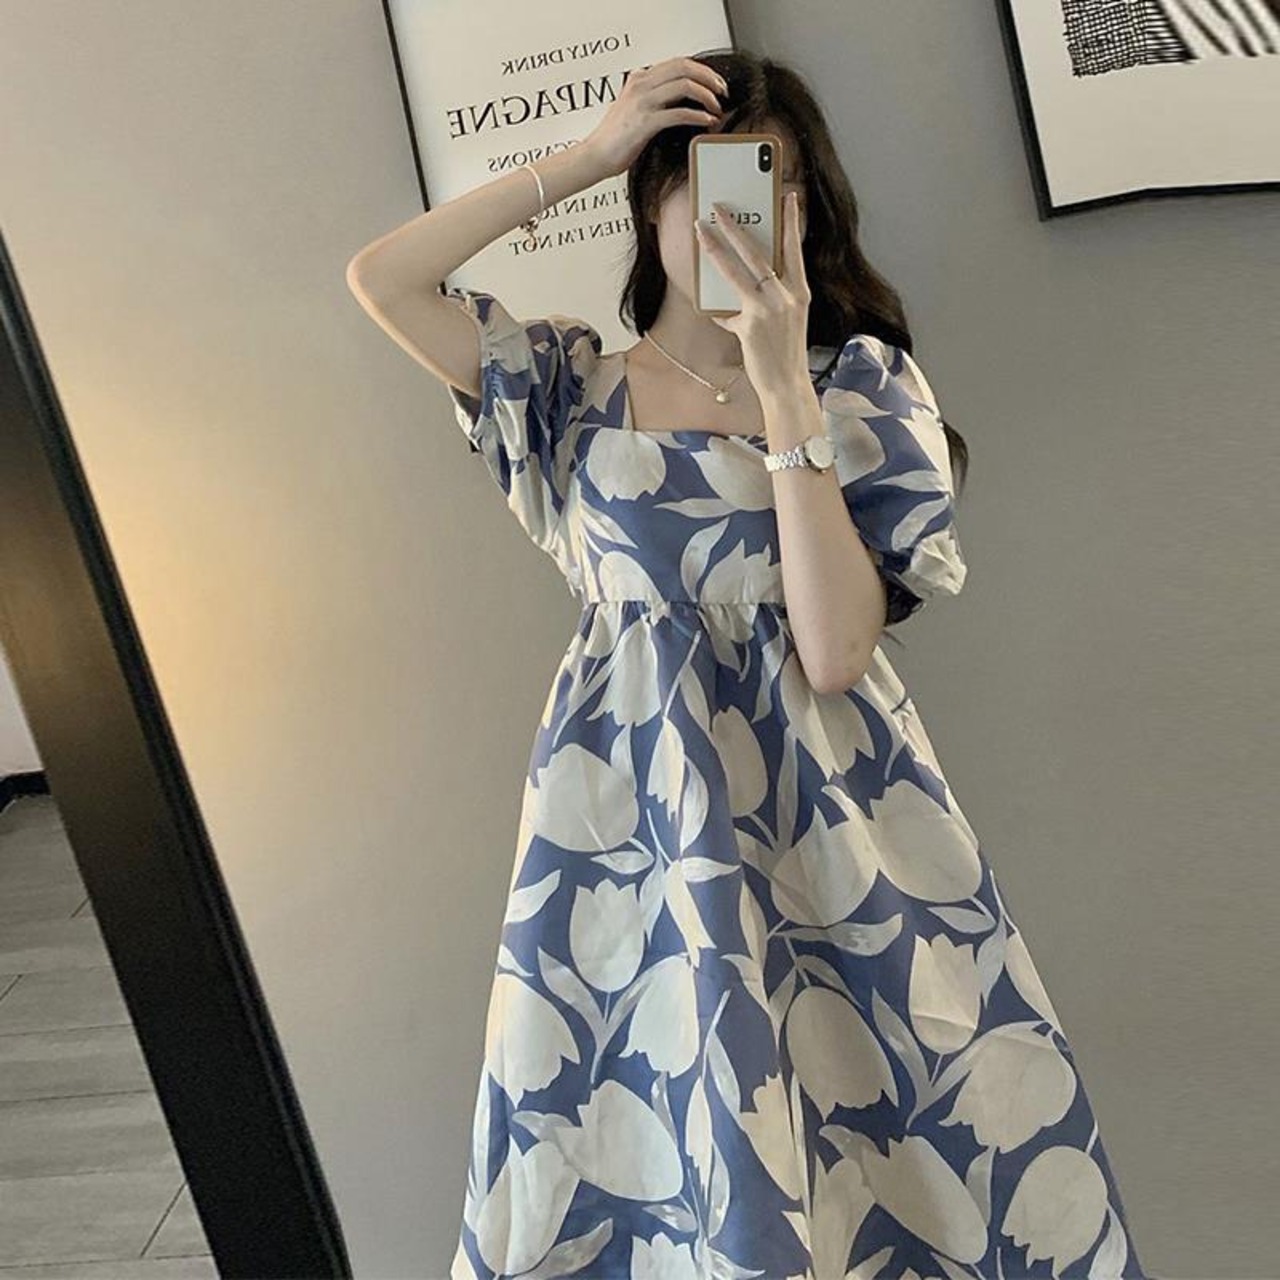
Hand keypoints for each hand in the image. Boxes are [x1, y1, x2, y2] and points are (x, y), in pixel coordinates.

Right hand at [584, 57, 726, 179]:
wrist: (595, 156)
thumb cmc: (615, 139)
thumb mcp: (633, 109)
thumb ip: (653, 98)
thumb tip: (679, 100)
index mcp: (639, 78)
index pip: (678, 62)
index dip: (701, 69)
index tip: (714, 82)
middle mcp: (641, 84)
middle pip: (684, 67)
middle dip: (709, 77)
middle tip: (722, 91)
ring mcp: (643, 102)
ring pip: (685, 85)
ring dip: (707, 96)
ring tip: (716, 108)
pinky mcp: (645, 122)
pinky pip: (680, 112)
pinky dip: (699, 116)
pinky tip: (707, 122)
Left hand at [696, 191, 812, 398]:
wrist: (787, 386)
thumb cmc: (785, 355)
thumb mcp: (786, 322)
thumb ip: (768, 301)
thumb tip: (741, 292)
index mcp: (800, 293)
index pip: (795, 249)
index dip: (791, 222)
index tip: (788, 198)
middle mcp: (787, 297)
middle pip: (758, 253)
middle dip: (737, 227)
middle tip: (720, 208)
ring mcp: (769, 310)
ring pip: (738, 270)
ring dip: (716, 248)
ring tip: (701, 231)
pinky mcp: (751, 325)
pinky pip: (726, 311)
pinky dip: (717, 310)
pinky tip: (706, 306)